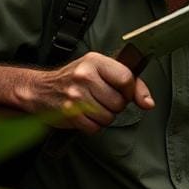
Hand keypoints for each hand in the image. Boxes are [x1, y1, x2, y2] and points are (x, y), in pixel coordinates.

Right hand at [18, 52, 153, 132]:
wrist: (39, 89)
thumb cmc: (73, 78)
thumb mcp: (99, 69)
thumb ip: (127, 81)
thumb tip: (148, 103)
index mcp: (95, 61)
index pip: (126, 78)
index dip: (132, 90)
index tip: (127, 94)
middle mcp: (85, 76)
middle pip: (119, 102)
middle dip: (115, 105)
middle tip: (102, 99)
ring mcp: (76, 95)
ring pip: (108, 117)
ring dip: (104, 116)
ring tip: (92, 106)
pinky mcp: (69, 114)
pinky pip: (94, 128)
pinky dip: (93, 126)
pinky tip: (85, 116)